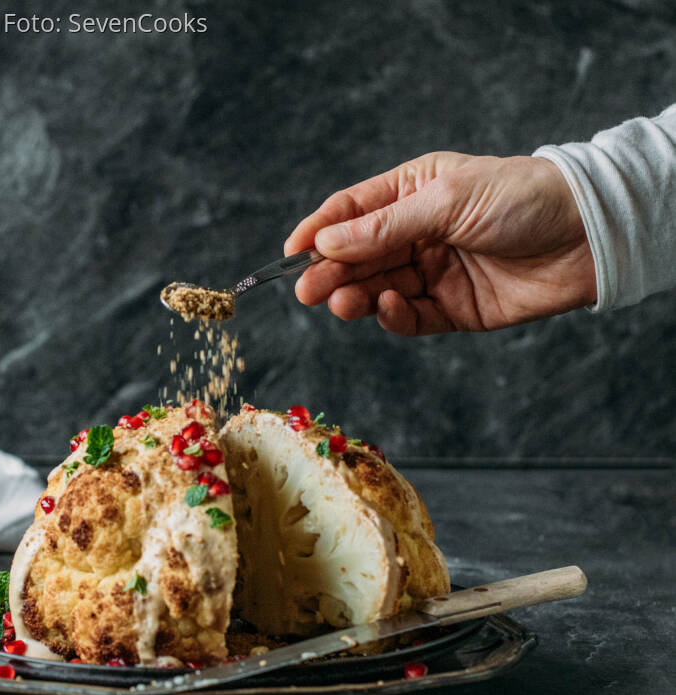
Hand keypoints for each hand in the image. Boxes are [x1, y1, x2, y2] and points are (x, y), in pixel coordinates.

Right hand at [285, 152, 596, 334]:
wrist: (590, 235)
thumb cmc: (523, 198)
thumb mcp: (447, 201)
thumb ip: (383, 227)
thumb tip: (324, 243)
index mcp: (411, 191)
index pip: (350, 213)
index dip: (317, 232)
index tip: (290, 254)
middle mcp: (417, 232)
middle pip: (358, 256)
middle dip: (330, 272)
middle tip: (307, 290)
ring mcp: (434, 271)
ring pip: (379, 289)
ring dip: (357, 296)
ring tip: (343, 302)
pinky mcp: (454, 308)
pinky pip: (412, 317)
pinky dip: (395, 316)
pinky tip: (391, 307)